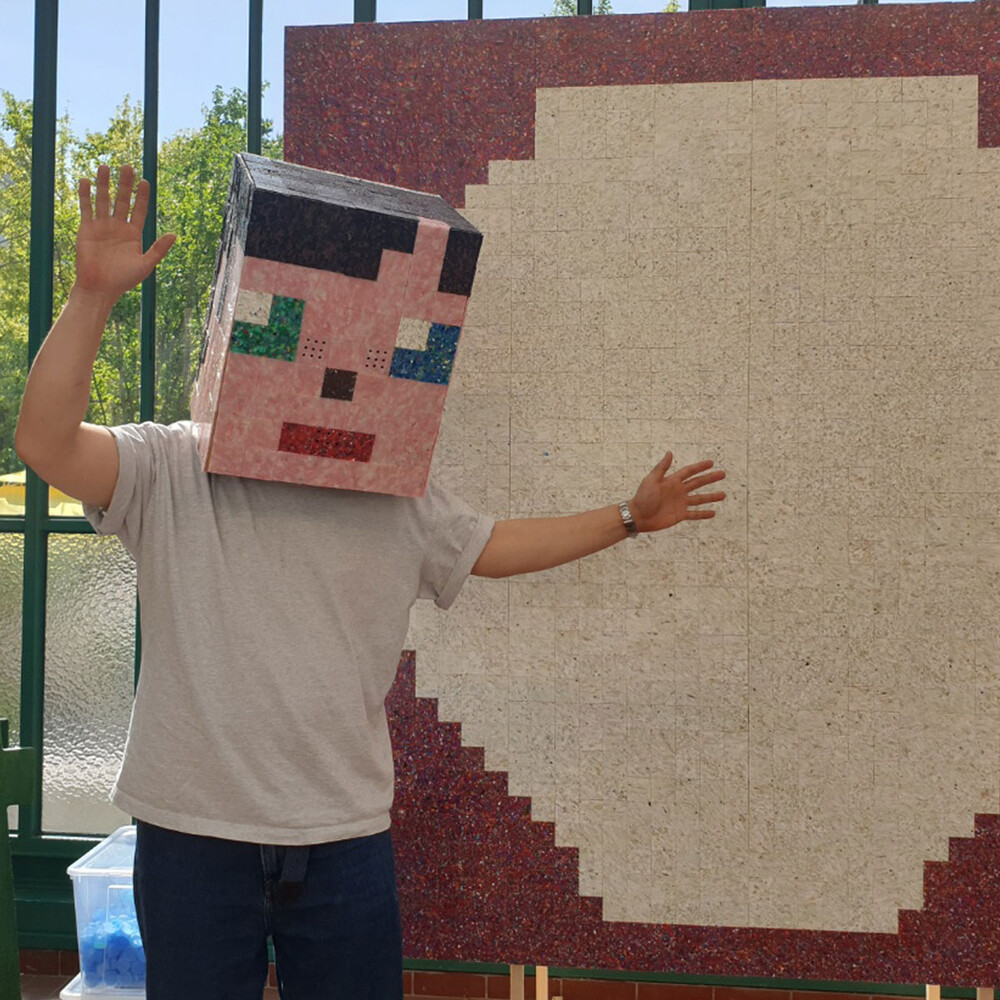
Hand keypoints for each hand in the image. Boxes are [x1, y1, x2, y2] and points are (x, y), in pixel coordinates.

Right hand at [74, 164, 175, 305]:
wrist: (100, 288)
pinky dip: (85, 195)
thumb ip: (159, 249)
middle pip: (122, 200)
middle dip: (125, 184)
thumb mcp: (146, 264)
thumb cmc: (124, 279)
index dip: (142, 196)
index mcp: (134, 234)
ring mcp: (102, 226)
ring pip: (104, 200)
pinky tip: (86, 181)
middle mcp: (118, 227)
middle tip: (127, 167)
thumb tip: (175, 235)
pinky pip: (86, 208)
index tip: (145, 181)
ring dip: (104, 184)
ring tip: (105, 166)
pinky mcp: (86, 229)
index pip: (139, 210)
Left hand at [629, 452, 725, 532]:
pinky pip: (694, 514)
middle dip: (710, 479)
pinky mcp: (679, 515)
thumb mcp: (651, 480)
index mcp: (672, 481)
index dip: (700, 467)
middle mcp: (678, 491)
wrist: (637, 516)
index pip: (689, 471)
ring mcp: (680, 503)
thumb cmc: (642, 497)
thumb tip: (669, 452)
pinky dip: (703, 514)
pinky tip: (713, 512)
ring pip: (699, 499)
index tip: (712, 462)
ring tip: (723, 495)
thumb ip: (662, 468)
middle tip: (723, 474)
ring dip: (711, 497)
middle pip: (698, 483)